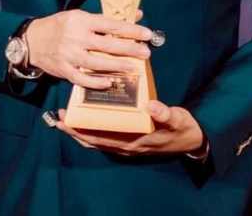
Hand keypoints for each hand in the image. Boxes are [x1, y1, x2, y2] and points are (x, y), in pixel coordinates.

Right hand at [26, 10, 151, 88]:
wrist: (31, 40)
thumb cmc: (60, 26)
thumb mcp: (79, 16)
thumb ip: (106, 19)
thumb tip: (136, 15)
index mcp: (80, 20)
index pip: (110, 24)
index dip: (130, 30)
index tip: (147, 34)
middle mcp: (75, 37)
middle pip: (106, 44)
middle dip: (128, 48)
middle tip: (146, 52)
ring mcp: (68, 55)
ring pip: (96, 62)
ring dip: (116, 65)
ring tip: (132, 67)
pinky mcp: (63, 70)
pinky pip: (81, 78)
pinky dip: (95, 82)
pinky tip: (109, 82)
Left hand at [56, 100, 206, 155]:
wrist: (191, 141)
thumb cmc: (181, 128)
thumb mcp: (176, 119)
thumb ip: (164, 113)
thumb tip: (152, 105)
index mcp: (135, 140)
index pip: (103, 137)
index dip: (84, 130)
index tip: (69, 119)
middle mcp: (127, 145)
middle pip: (95, 141)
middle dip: (76, 131)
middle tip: (60, 118)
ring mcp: (128, 145)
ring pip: (98, 141)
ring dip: (82, 132)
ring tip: (68, 120)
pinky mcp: (130, 141)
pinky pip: (106, 138)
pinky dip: (93, 132)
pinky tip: (87, 122)